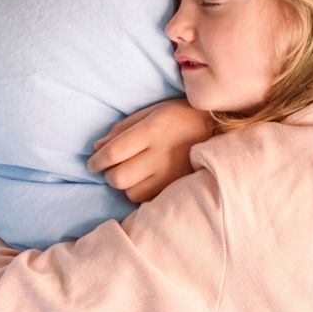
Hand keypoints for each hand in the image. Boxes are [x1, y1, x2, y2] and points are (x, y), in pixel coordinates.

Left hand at [86, 99, 215, 202]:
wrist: (220, 131)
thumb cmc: (180, 117)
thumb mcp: (152, 112)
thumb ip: (123, 128)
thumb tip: (97, 147)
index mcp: (153, 130)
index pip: (114, 152)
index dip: (97, 161)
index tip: (92, 163)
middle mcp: (162, 155)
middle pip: (119, 178)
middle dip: (109, 175)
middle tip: (111, 168)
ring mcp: (172, 175)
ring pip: (132, 193)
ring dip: (126, 185)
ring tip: (133, 173)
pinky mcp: (179, 188)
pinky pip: (148, 199)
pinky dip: (141, 192)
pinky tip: (147, 181)